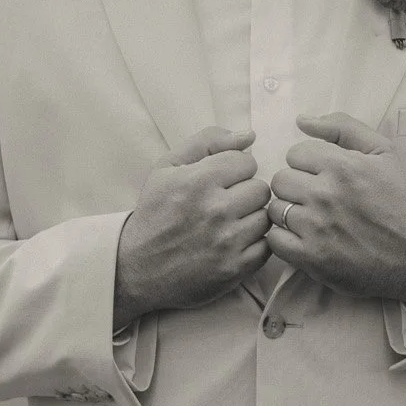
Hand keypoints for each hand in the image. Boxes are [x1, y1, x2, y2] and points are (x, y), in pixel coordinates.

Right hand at [113, 128, 270, 327]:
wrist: (138, 268)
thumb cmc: (154, 213)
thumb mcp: (166, 167)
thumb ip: (207, 142)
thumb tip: (249, 136)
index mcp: (198, 182)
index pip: (246, 162)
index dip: (234, 170)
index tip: (220, 181)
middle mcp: (215, 211)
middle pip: (260, 188)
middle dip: (244, 193)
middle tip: (225, 203)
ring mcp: (227, 242)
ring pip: (265, 216)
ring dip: (251, 218)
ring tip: (229, 223)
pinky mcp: (236, 268)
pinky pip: (266, 246)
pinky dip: (254, 244)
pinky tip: (233, 242)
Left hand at [266, 114, 405, 304]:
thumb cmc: (396, 201)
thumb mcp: (382, 152)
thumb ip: (343, 127)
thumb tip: (303, 120)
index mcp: (342, 166)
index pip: (295, 154)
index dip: (308, 164)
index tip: (323, 177)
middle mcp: (325, 195)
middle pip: (280, 180)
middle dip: (296, 187)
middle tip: (316, 199)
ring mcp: (315, 228)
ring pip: (275, 209)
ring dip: (289, 213)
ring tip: (311, 220)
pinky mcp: (310, 257)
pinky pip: (274, 239)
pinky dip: (284, 239)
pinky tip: (303, 238)